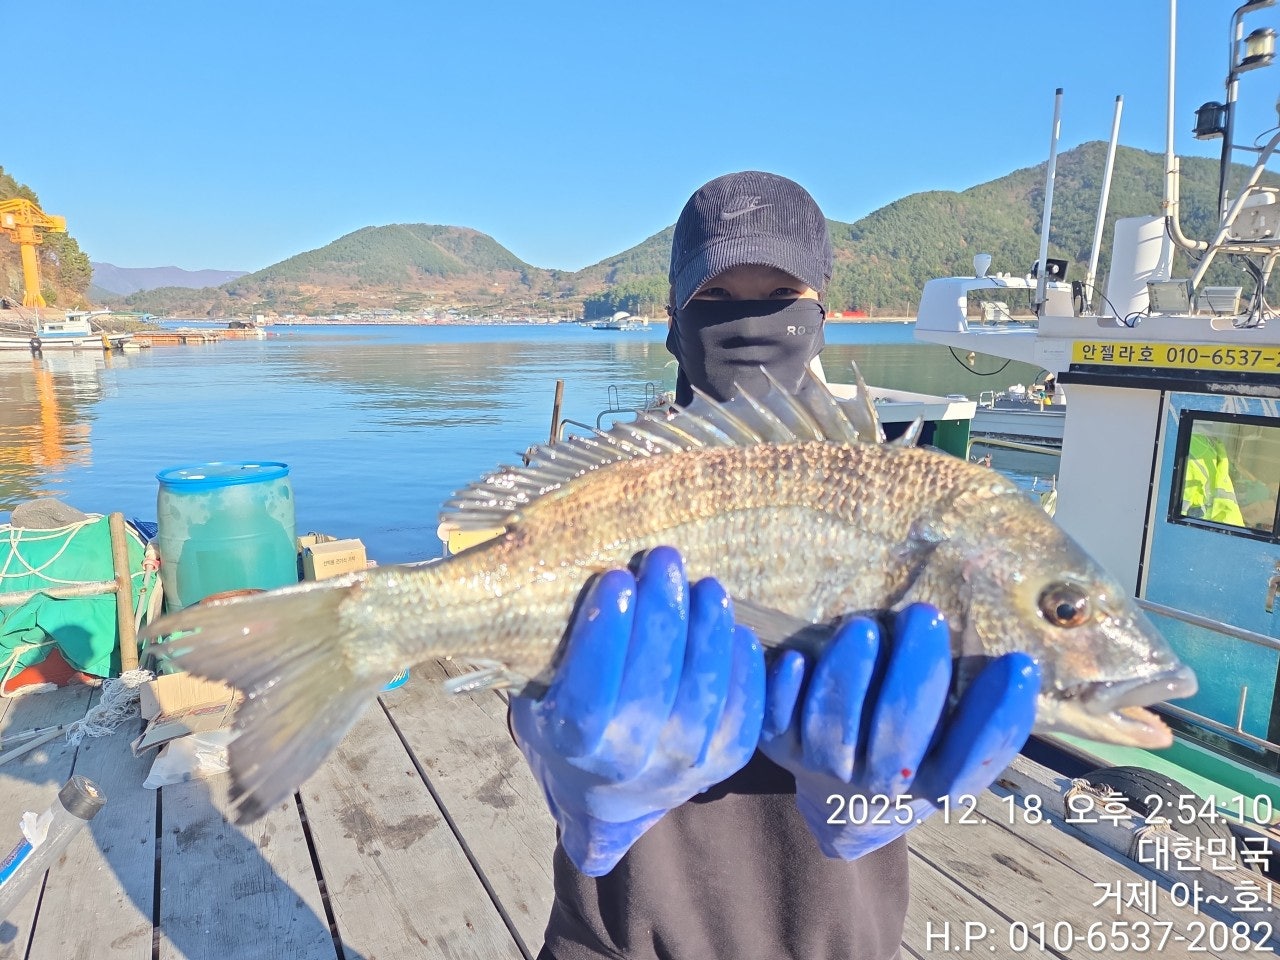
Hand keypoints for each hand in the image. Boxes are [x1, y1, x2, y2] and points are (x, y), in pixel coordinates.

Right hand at [510, 546, 764, 875]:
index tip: (615, 579)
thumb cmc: (564, 715)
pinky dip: (745, 674)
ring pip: (702, 699)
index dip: (604, 639)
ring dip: (708, 637)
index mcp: (571, 743)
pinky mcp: (722, 762)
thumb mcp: (537, 689)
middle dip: (661, 617)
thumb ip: (547, 647)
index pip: (588, 697)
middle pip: (650, 689)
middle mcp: (627, 762)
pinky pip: (744, 717)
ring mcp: (680, 765)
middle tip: (664, 560)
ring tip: (708, 586)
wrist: (605, 792)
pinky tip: (738, 630)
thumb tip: (554, 570)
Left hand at [759, 604, 1038, 859]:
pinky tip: (796, 657)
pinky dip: (782, 692)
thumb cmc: (918, 750)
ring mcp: (824, 766)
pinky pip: (775, 721)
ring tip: (863, 627)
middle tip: (925, 615)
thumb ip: (983, 711)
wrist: (846, 801)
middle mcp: (878, 783)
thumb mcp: (955, 744)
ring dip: (847, 677)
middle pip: (896, 742)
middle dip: (912, 677)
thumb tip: (1023, 657)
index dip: (997, 719)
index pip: (970, 762)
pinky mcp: (777, 744)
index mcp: (933, 783)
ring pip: (832, 730)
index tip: (1019, 663)